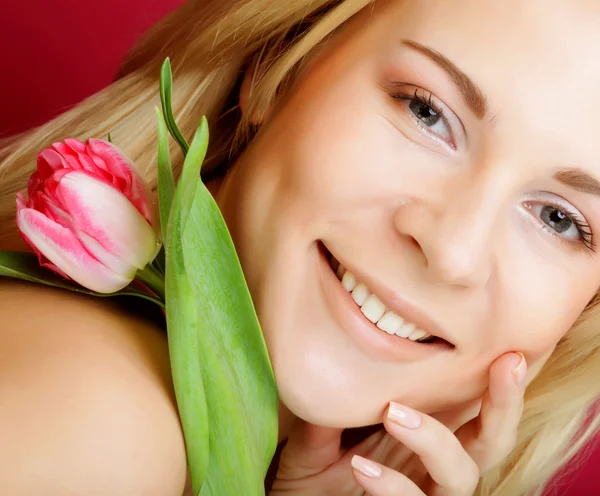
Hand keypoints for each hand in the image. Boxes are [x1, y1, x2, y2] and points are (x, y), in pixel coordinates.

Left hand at [269, 352, 526, 495]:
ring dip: (434, 439)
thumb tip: (331, 359)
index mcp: (421, 441)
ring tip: (393, 412)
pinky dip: (393, 487)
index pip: (466, 408)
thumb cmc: (312, 481)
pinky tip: (363, 468)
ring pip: (461, 475)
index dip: (493, 382)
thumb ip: (330, 410)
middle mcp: (432, 471)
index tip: (503, 348)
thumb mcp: (315, 440)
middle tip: (504, 363)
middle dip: (503, 404)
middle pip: (489, 442)